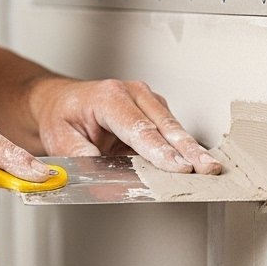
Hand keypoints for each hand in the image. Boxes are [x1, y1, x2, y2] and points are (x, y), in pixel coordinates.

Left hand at [30, 78, 221, 174]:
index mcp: (108, 97)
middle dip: (187, 149)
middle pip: (165, 126)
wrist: (59, 101)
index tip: (177, 166)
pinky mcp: (154, 111)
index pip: (139, 128)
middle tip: (206, 167)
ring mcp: (146, 100)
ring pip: (173, 128)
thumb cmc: (61, 116)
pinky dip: (183, 148)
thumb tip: (99, 172)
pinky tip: (195, 163)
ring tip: (208, 168)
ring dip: (190, 149)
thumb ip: (79, 155)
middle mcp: (132, 94)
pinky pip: (171, 131)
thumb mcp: (58, 138)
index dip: (160, 150)